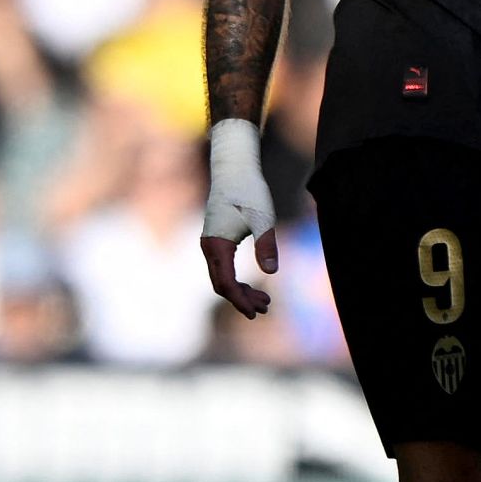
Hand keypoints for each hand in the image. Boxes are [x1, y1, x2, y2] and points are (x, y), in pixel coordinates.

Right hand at [201, 118, 278, 316]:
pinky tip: (252, 283)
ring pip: (221, 277)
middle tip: (265, 308)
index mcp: (217, 246)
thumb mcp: (263, 218)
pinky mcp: (216, 240)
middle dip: (242, 299)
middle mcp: (209, 248)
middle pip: (221, 285)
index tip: (255, 312)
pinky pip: (222, 268)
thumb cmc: (249, 192)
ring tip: (265, 300)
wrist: (234, 169)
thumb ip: (266, 244)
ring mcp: (211, 245)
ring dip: (240, 291)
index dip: (240, 300)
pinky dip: (236, 279)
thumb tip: (271, 272)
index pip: (225, 283)